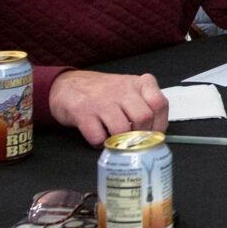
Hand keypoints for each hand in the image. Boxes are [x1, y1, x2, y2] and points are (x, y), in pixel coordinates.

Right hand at [47, 69, 169, 146]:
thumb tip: (156, 134)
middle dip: (140, 136)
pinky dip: (100, 144)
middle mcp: (122, 89)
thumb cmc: (104, 92)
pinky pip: (98, 136)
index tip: (152, 135)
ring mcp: (101, 100)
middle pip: (143, 118)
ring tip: (116, 141)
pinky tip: (99, 138)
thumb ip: (145, 105)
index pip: (159, 104)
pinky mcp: (82, 112)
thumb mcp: (129, 90)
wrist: (67, 85)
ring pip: (121, 129)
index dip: (159, 124)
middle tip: (133, 141)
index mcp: (138, 84)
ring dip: (120, 142)